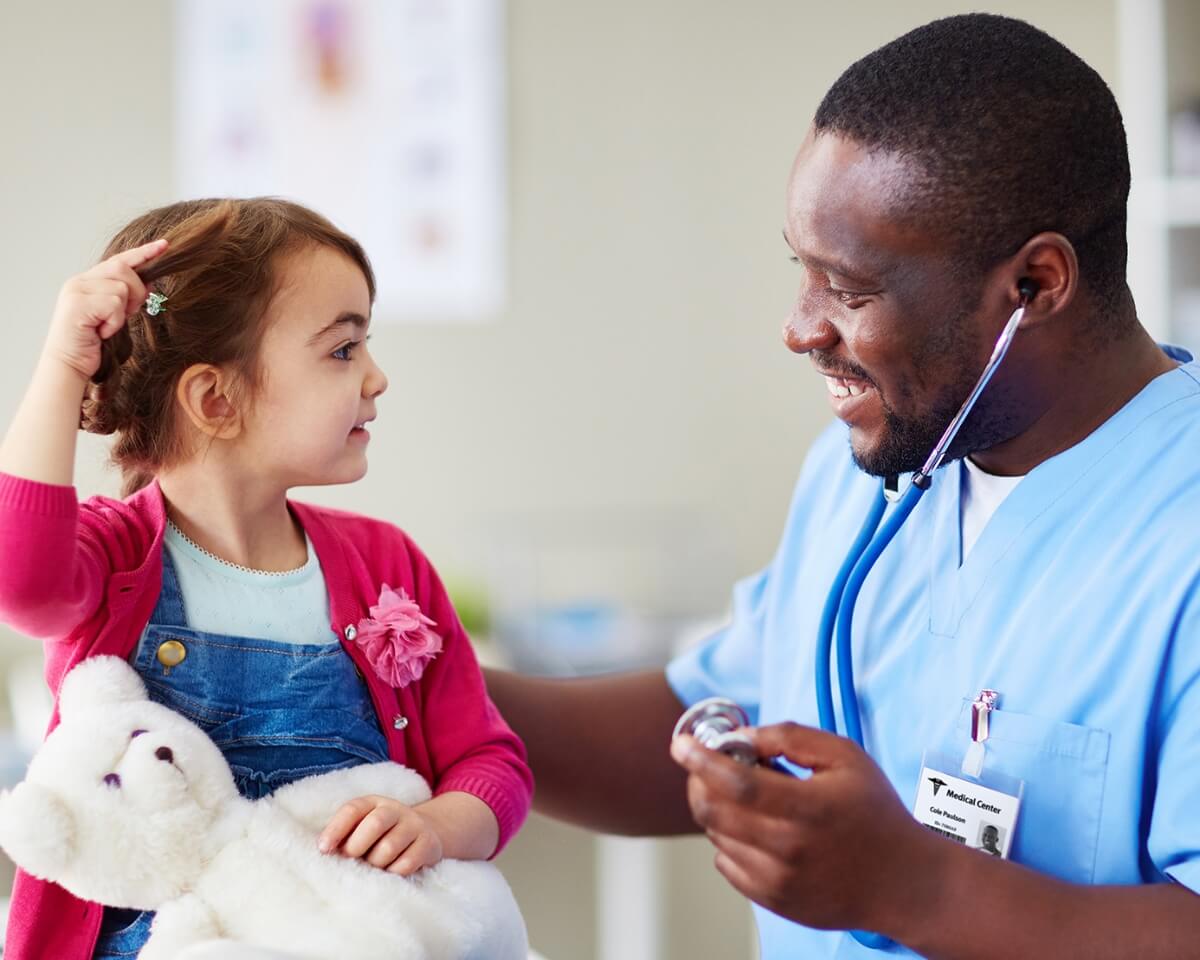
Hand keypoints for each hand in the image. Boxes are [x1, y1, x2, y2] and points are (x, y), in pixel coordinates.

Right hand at [45, 239, 167, 380]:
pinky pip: (114, 304)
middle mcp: (80, 281)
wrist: (69, 365)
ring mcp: (76, 291)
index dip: (143, 253)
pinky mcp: (78, 304)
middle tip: (127, 313)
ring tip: (107, 326)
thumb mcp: (115, 316)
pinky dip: (115, 322)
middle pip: (123, 268)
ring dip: (123, 312)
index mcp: (88, 282)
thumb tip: (149, 284)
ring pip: (121, 288)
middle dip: (135, 291)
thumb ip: (127, 298)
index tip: (164, 246)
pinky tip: (102, 332)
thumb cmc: (93, 344)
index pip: (119, 260)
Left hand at [318, 795, 444, 875]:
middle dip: (357, 846)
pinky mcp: (428, 844)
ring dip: (375, 863)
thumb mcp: (363, 828)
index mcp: (373, 803)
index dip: (336, 829)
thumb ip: (345, 836)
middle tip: (350, 860)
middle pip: (375, 823)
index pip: (353, 809)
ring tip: (372, 867)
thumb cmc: (382, 836)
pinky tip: (390, 872)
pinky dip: (393, 873)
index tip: (323, 849)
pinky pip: (406, 863)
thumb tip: (325, 852)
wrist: (425, 833)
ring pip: (389, 847)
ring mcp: (414, 825)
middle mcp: (395, 809)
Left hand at [670, 721, 943, 936]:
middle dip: (699, 781)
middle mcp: (788, 848)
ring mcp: (778, 880)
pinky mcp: (773, 900)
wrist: (903, 881)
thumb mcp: (845, 757)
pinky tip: (757, 827)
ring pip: (717, 836)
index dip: (701, 760)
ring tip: (749, 796)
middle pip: (713, 811)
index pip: (736, 783)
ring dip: (717, 808)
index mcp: (808, 808)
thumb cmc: (875, 813)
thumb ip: (791, 738)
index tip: (681, 744)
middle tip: (708, 765)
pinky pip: (726, 863)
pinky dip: (729, 839)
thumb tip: (742, 737)